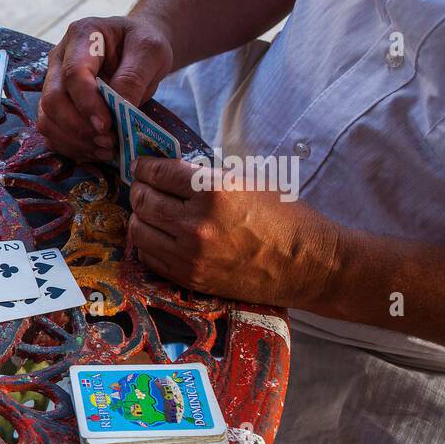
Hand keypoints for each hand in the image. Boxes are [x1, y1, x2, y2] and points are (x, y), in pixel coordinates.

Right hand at [37, 14, 174, 160]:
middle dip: (78, 127)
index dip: (87, 103)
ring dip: (74, 141)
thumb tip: (118, 111)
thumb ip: (133, 77)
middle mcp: (59, 58)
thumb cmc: (143, 46)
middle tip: (108, 141)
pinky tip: (95, 150)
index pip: (73, 73)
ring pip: (47, 119)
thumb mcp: (150, 51)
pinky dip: (71, 147)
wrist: (138, 50)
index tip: (107, 126)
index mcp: (82, 36)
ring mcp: (53, 82)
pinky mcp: (55, 105)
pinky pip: (51, 132)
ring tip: (105, 149)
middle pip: (52, 100)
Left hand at [127, 156, 337, 307]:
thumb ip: (205, 177)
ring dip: (140, 217)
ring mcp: (189, 254)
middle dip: (139, 189)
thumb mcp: (246, 181)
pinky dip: (147, 242)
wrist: (305, 263)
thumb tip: (169, 172)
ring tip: (148, 211)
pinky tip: (157, 234)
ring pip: (139, 229)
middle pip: (143, 200)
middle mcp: (195, 223)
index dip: (145, 166)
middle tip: (142, 186)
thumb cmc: (284, 216)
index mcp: (213, 190)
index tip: (142, 165)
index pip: (159, 173)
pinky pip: (148, 256)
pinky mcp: (188, 277)